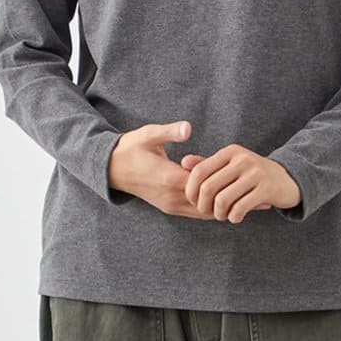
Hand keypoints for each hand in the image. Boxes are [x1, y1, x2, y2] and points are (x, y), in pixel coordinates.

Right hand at [106, 121, 227, 218]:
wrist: (111, 169)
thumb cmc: (131, 149)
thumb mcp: (148, 135)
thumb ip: (169, 132)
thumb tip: (188, 128)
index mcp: (169, 178)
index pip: (205, 184)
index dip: (218, 174)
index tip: (222, 161)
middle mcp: (171, 197)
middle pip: (209, 202)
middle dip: (221, 189)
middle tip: (229, 173)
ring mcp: (170, 206)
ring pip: (204, 212)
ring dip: (217, 199)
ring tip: (225, 182)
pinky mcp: (170, 209)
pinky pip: (196, 213)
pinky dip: (208, 205)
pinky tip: (214, 190)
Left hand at [181, 144, 301, 223]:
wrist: (288, 179)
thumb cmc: (253, 175)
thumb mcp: (231, 165)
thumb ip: (208, 165)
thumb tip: (184, 162)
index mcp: (230, 152)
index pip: (199, 171)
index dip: (191, 190)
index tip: (194, 202)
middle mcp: (242, 159)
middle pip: (208, 187)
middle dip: (203, 206)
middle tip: (208, 212)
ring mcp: (255, 174)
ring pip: (223, 200)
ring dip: (218, 214)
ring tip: (223, 215)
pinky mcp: (266, 189)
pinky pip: (240, 208)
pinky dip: (233, 217)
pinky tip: (236, 217)